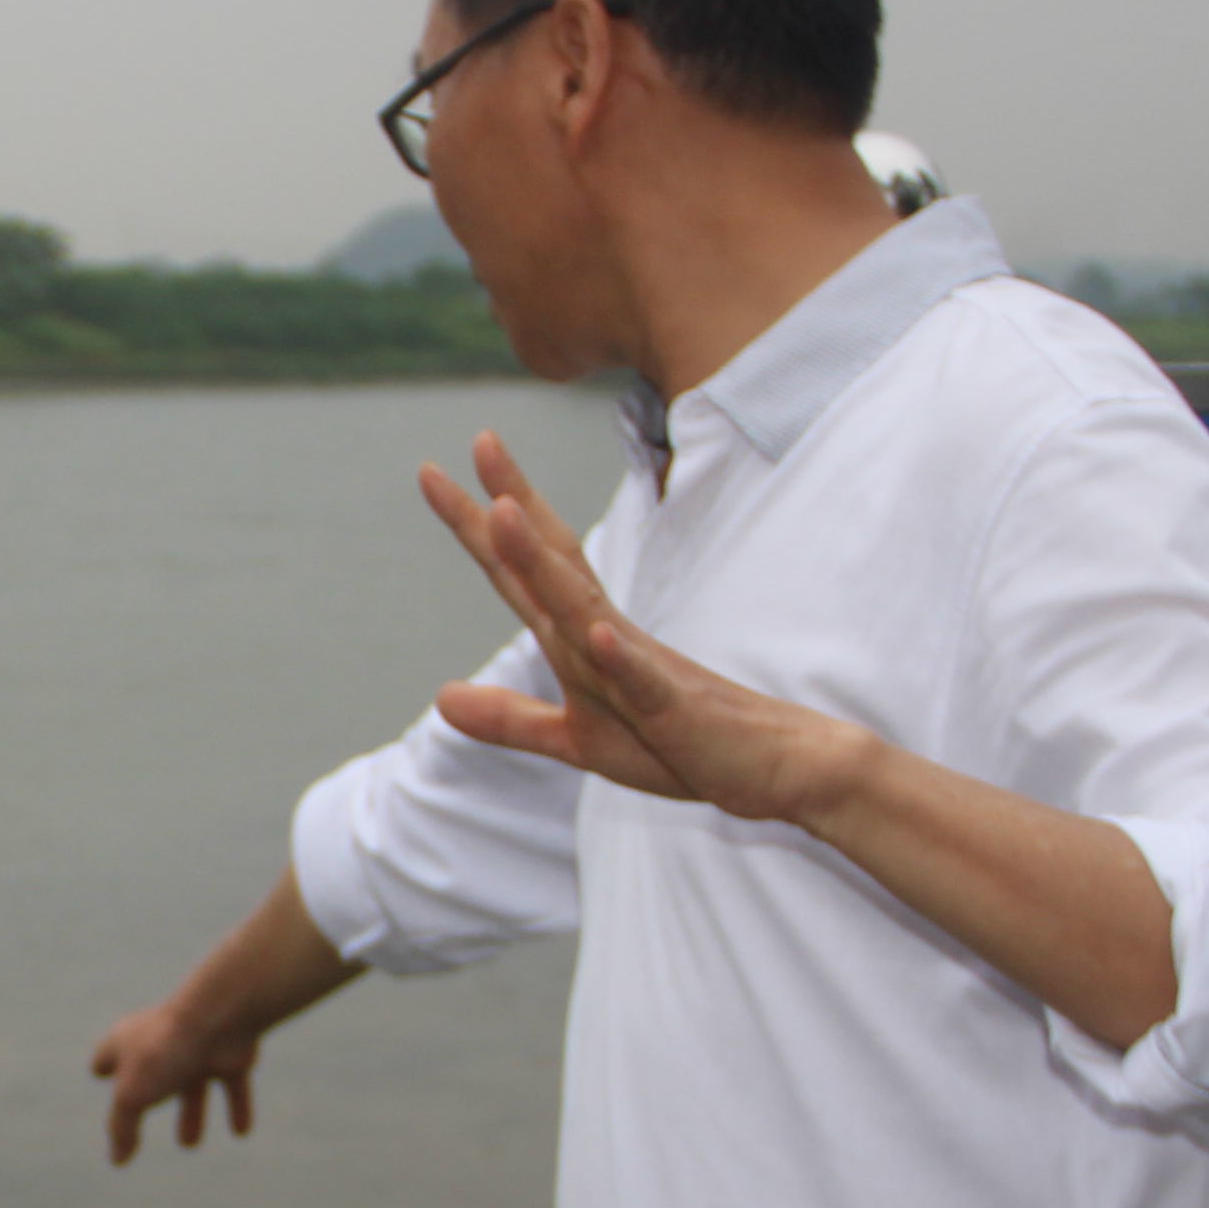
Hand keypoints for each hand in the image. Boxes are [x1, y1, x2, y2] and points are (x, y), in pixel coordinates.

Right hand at [90, 991, 260, 1164]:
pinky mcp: (230, 1057)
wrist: (220, 1018)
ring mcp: (197, 1049)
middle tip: (138, 1113)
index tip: (99, 1071)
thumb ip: (122, 1128)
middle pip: (152, 1072)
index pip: (107, 1054)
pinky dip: (237, 1107)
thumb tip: (117, 1160)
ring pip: (193, 1085)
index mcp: (128, 1043)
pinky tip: (240, 1132)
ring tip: (189, 1143)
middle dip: (149, 1096)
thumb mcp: (132, 1096)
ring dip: (191, 1112)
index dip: (103, 1064)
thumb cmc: (165, 1051)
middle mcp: (162, 1043)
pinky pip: (233, 1087)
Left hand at [417, 434, 854, 822]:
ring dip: (544, 562)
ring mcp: (643, 667)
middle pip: (551, 563)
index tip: (434, 473)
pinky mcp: (676, 708)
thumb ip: (512, 720)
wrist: (773, 768)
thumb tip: (442, 698)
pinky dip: (620, 657)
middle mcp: (608, 637)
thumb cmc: (681, 745)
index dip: (479, 526)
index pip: (524, 574)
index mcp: (582, 641)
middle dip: (509, 507)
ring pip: (586, 608)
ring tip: (504, 511)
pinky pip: (645, 680)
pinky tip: (595, 632)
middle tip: (481, 439)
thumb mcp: (580, 740)